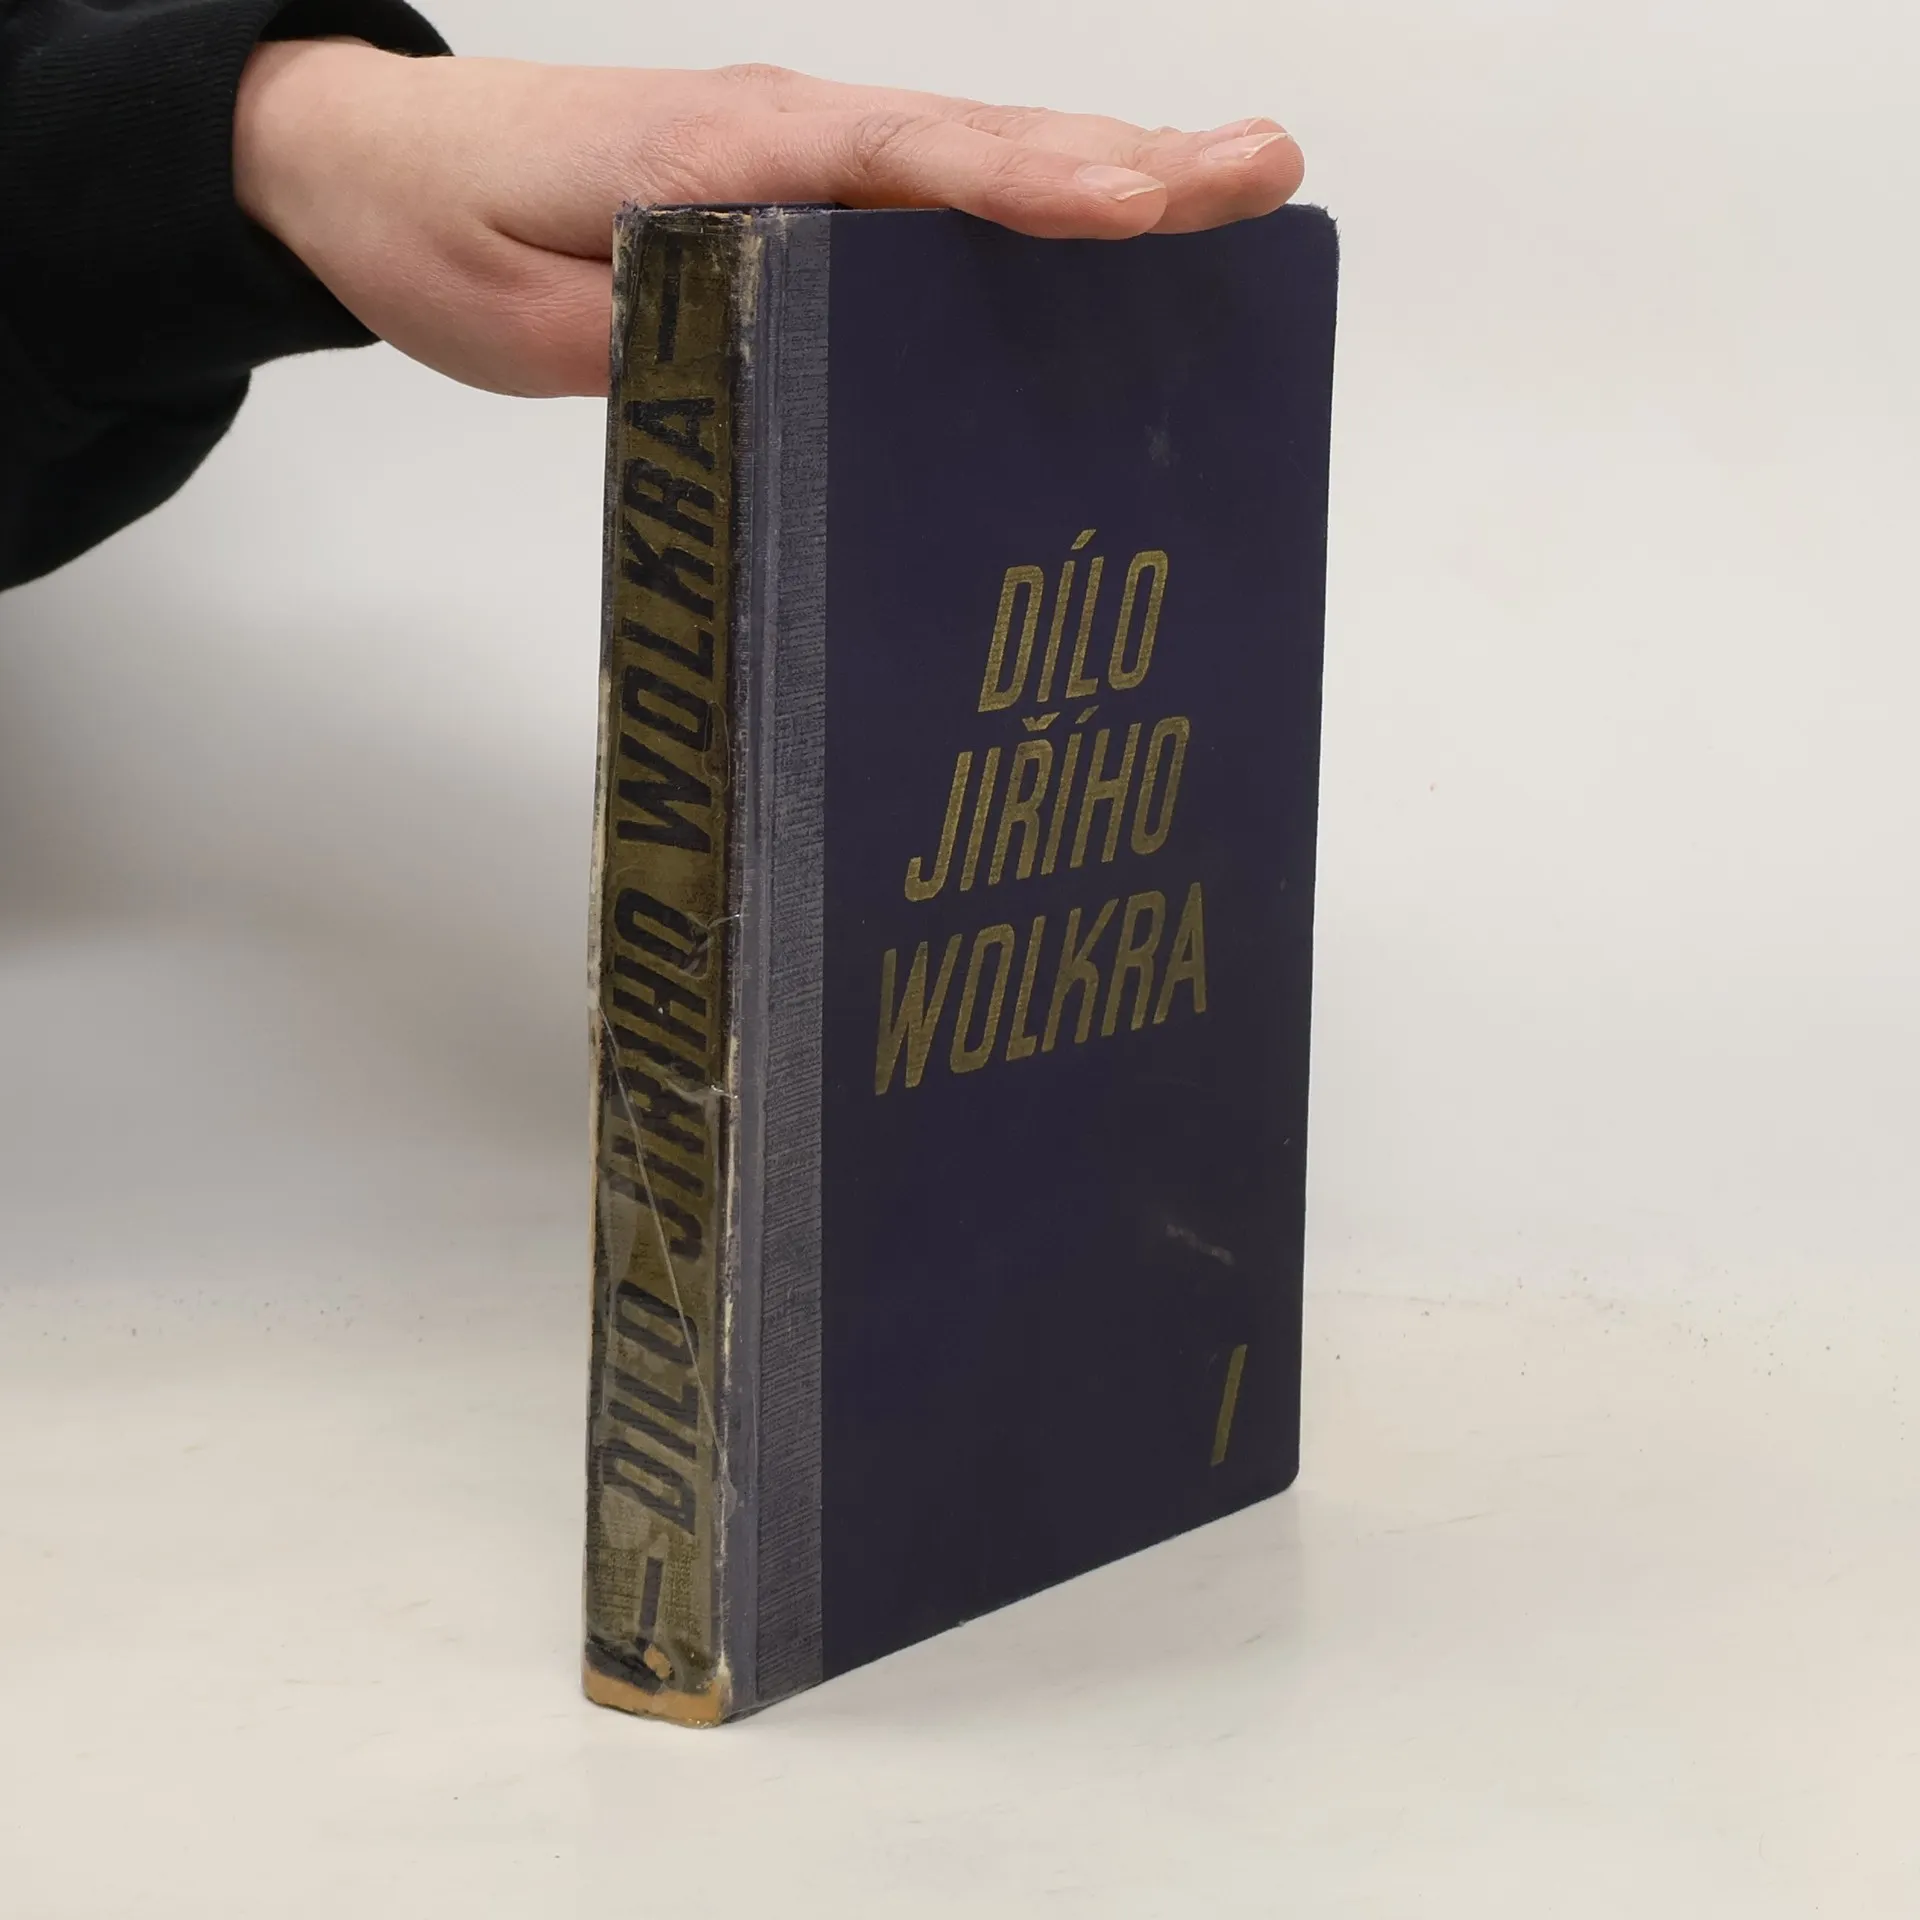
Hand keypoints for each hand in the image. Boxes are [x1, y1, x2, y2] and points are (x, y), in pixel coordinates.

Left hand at [233, 47, 1304, 398]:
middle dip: (1130, 163)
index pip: (903, 164)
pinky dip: (1035, 198)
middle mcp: (787, 136)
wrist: (369, 157)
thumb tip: (792, 374)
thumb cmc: (441, 231)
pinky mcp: (795, 184)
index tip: (1132, 211)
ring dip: (1111, 170)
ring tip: (1235, 189)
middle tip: (1264, 174)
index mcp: (728, 155)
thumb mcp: (532, 317)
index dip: (1024, 187)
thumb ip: (667, 337)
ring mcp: (799, 153)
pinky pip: (934, 190)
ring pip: (976, 157)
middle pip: (981, 142)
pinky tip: (1106, 231)